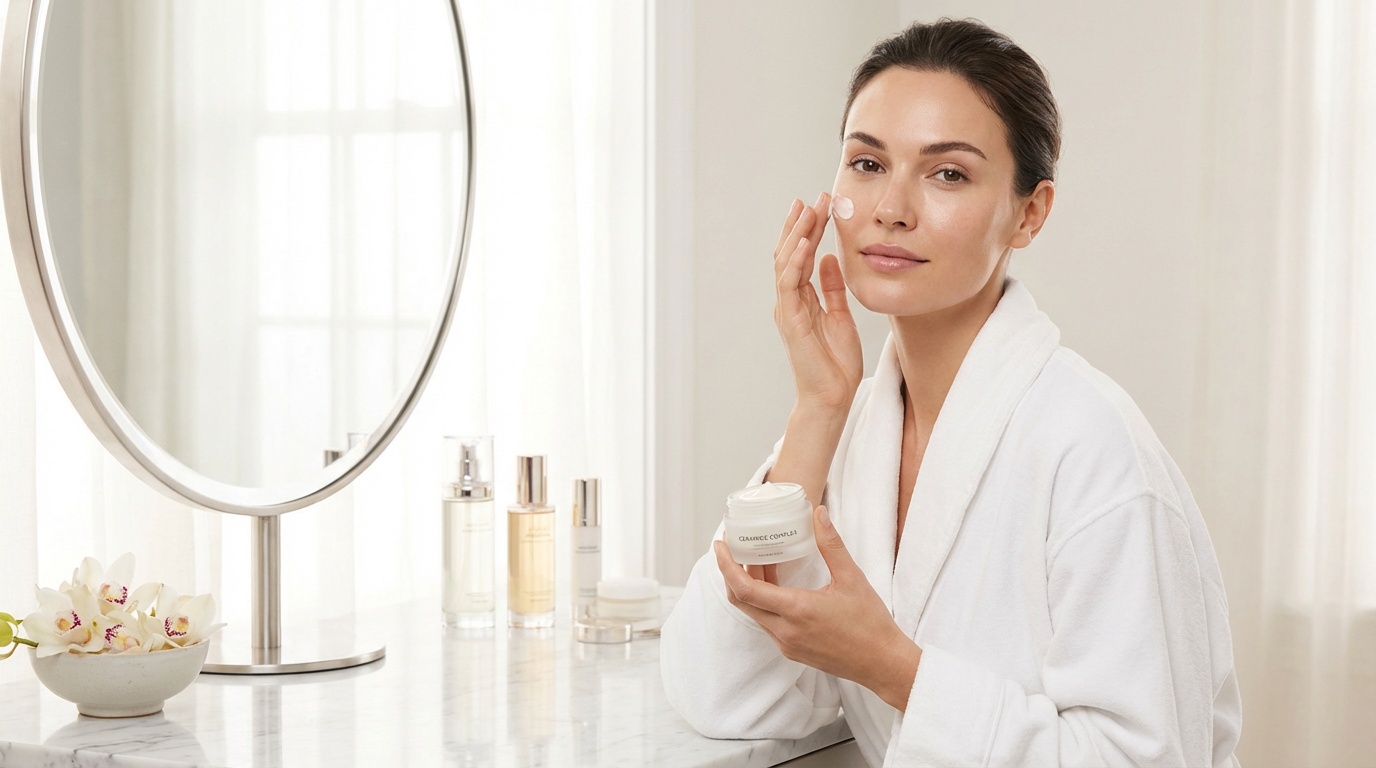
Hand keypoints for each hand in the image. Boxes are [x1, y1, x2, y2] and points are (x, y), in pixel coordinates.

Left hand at [715, 505, 921, 711]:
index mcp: (796, 611)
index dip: (727, 567)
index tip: (721, 546)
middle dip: (733, 572)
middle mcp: (785, 631)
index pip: (745, 590)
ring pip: (754, 612)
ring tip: (758, 558)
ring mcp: (787, 644)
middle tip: (734, 547)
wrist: (882, 664)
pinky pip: (768, 623)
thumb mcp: (852, 578)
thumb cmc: (870, 624)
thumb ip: (831, 544)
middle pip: (742, 601)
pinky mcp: (792, 650)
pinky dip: (764, 601)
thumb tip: (819, 514)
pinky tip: (776, 582)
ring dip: (751, 586)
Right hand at [773, 194, 862, 412]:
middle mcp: (789, 301)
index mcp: (801, 299)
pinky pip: (789, 286)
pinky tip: (806, 244)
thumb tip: (828, 259)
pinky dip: (796, 263)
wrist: (832, 396)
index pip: (801, 256)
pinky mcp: (791, 321)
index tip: (820, 204)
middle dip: (800, 224)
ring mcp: (787, 310)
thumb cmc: (836, 362)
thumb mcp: (840, 315)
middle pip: (789, 254)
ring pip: (786, 264)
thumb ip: (832, 288)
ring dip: (797, 236)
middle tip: (812, 197)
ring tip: (807, 211)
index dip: (809, 229)